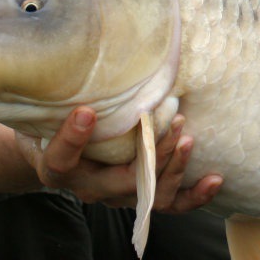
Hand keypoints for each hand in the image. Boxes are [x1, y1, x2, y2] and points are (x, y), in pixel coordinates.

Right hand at [15, 107, 222, 213]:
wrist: (54, 151)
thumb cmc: (51, 120)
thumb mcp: (44, 108)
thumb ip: (55, 95)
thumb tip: (66, 55)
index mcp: (57, 166)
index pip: (61, 159)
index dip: (72, 139)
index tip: (87, 111)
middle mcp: (88, 187)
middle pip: (121, 181)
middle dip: (152, 153)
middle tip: (171, 121)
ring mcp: (116, 195)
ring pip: (150, 196)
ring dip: (173, 169)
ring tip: (188, 140)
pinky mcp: (138, 198)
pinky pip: (170, 204)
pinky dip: (194, 196)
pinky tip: (214, 180)